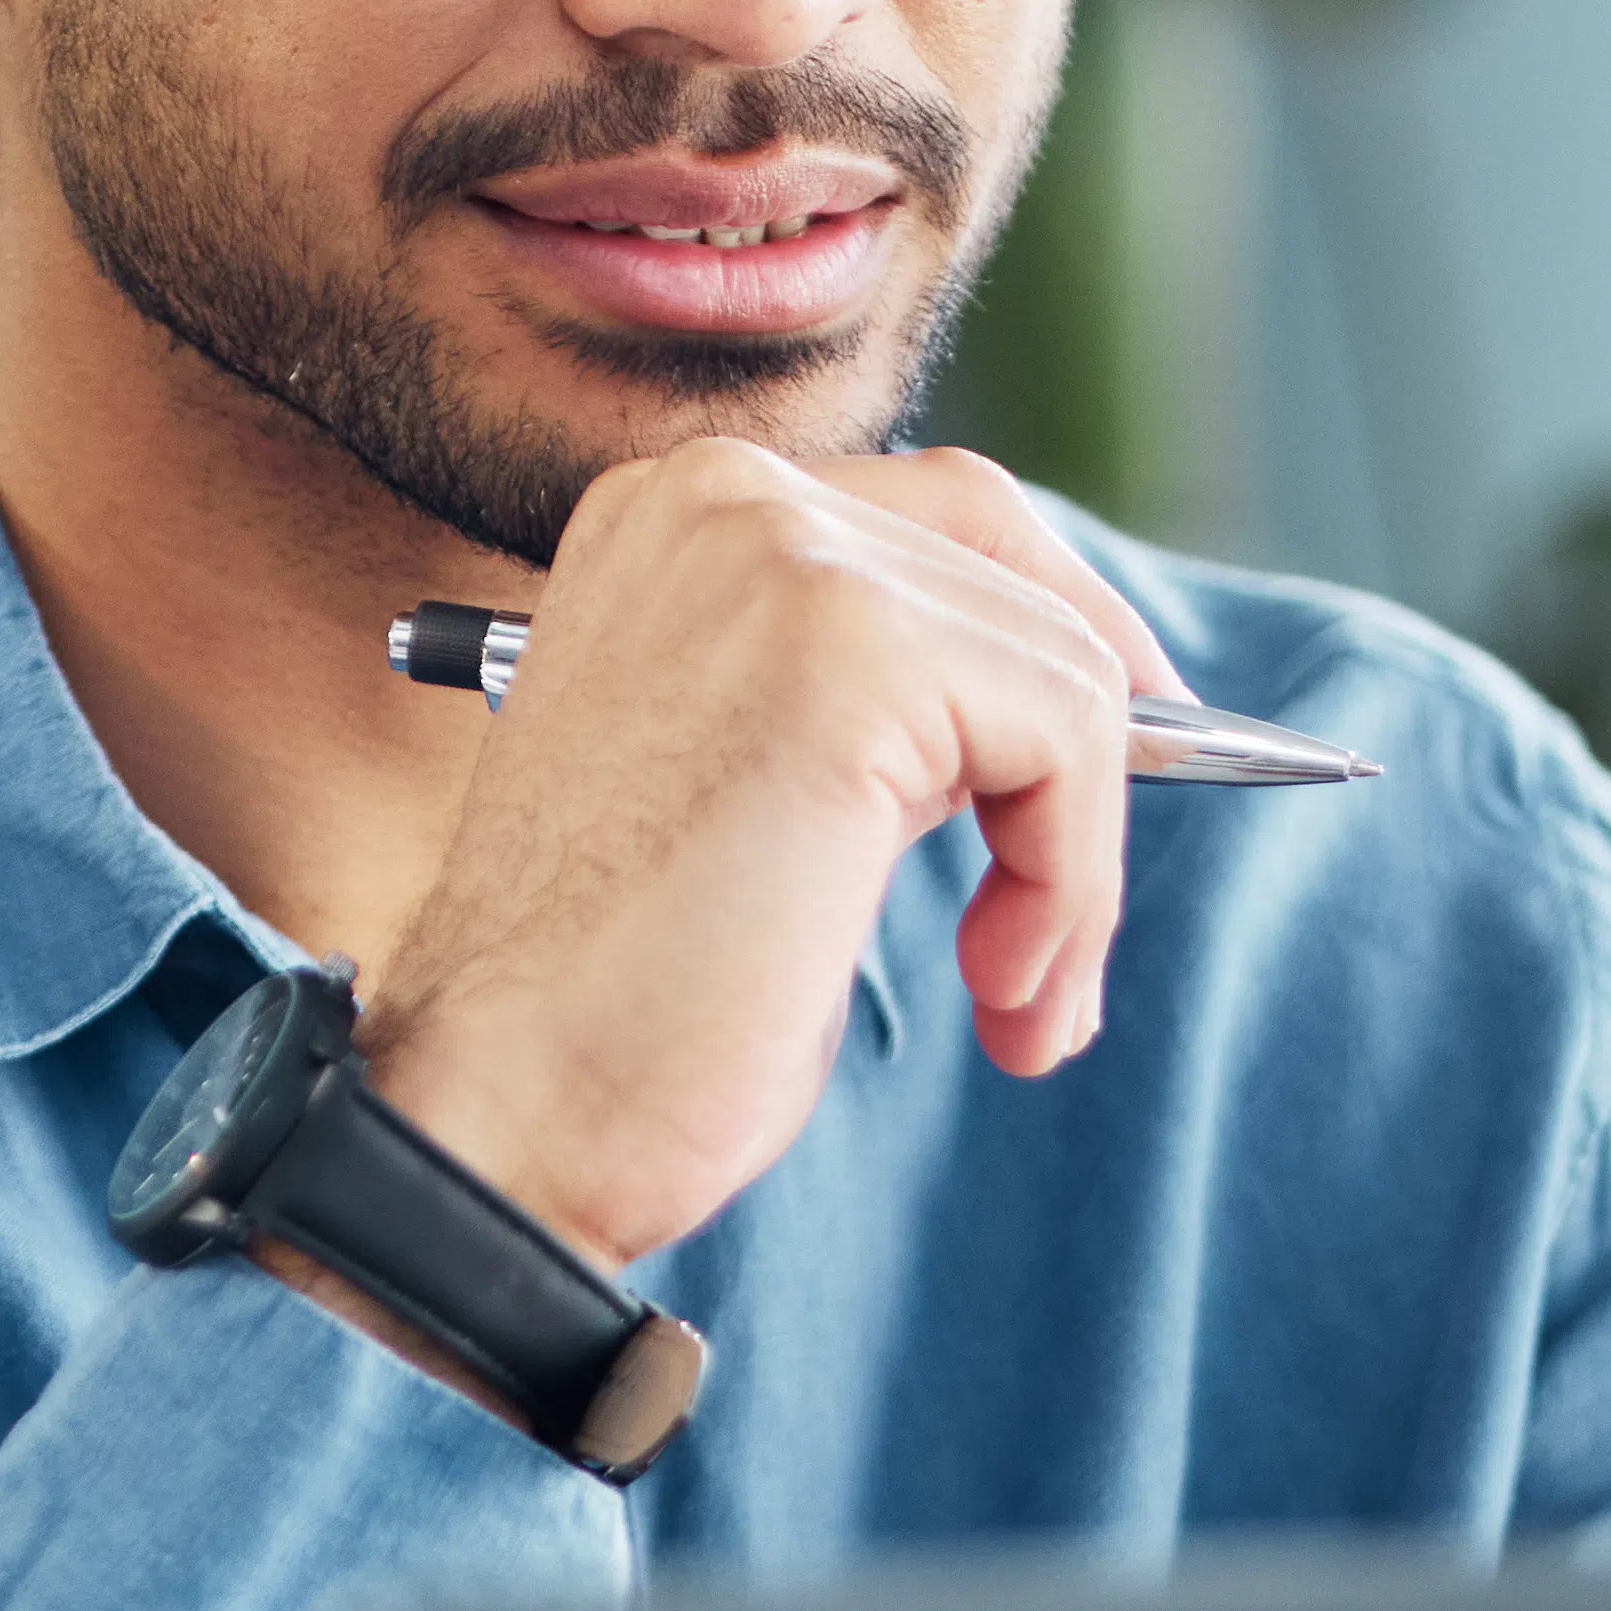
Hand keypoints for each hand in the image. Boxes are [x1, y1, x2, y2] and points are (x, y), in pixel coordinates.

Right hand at [347, 443, 1177, 1261]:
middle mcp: (720, 498)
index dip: (1051, 635)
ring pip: (1063, 670)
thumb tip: (1075, 689)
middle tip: (1063, 913)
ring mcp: (781, 557)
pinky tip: (999, 993)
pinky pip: (1075, 739)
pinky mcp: (852, 652)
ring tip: (1012, 996)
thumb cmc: (616, 1001)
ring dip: (1073, 866)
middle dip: (1083, 748)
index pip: (943, 514)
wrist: (505, 1112)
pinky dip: (1072, 883)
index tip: (1106, 765)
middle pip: (1018, 566)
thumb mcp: (752, 782)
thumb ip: (869, 698)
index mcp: (673, 517)